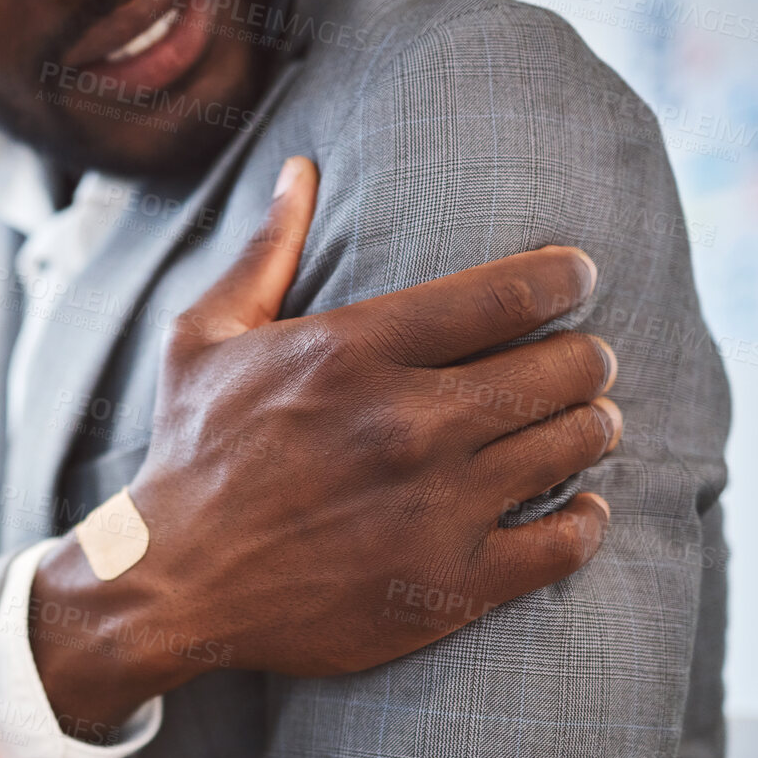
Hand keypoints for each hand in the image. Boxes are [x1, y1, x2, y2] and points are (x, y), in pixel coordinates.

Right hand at [30, 156, 619, 736]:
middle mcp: (407, 424)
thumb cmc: (189, 455)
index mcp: (355, 352)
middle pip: (564, 366)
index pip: (513, 292)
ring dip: (589, 427)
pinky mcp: (448, 584)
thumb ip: (265, 253)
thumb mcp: (205, 339)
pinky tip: (578, 508)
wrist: (168, 588)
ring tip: (582, 423)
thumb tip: (298, 169)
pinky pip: (564, 543)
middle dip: (584, 356)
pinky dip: (585, 521)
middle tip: (579, 361)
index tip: (575, 278)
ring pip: (573, 445)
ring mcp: (434, 508)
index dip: (565, 275)